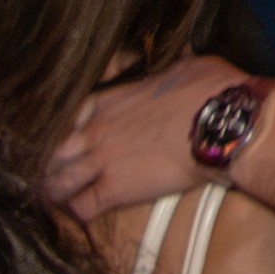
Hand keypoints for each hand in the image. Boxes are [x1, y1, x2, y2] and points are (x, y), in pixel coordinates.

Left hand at [45, 56, 245, 225]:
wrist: (223, 124)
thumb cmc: (212, 91)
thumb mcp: (184, 67)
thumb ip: (169, 71)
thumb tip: (182, 59)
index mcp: (110, 101)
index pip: (70, 116)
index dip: (65, 131)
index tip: (70, 141)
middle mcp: (97, 131)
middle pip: (54, 151)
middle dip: (51, 164)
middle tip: (54, 175)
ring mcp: (102, 161)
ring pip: (59, 181)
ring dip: (56, 192)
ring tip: (57, 199)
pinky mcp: (114, 188)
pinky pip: (81, 207)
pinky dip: (77, 213)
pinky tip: (80, 215)